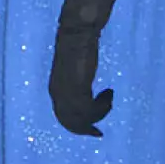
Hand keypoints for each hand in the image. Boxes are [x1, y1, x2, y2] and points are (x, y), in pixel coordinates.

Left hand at [48, 0, 120, 135]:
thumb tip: (86, 94)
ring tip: (109, 98)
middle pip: (69, 122)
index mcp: (55, 89)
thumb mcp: (76, 70)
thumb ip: (78, 84)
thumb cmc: (77, 48)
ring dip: (99, 113)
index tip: (93, 130)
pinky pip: (89, 109)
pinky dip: (102, 107)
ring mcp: (66, 91)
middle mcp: (57, 93)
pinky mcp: (77, 87)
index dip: (77, 126)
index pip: (63, 116)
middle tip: (99, 131)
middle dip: (85, 128)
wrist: (77, 33)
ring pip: (82, 117)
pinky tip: (109, 94)